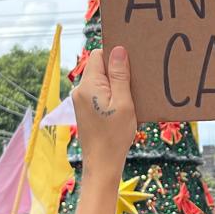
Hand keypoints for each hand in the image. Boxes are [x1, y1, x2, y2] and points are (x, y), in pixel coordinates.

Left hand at [73, 45, 135, 173]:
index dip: (114, 56)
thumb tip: (118, 50)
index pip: (98, 55)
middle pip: (99, 68)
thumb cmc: (114, 136)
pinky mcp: (84, 110)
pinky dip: (111, 96)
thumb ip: (120, 75)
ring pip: (100, 81)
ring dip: (115, 85)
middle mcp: (80, 90)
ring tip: (130, 98)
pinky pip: (98, 93)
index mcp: (88, 85)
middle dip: (117, 72)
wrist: (102, 163)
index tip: (130, 65)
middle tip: (134, 83)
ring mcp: (80, 101)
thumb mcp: (123, 103)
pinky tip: (122, 107)